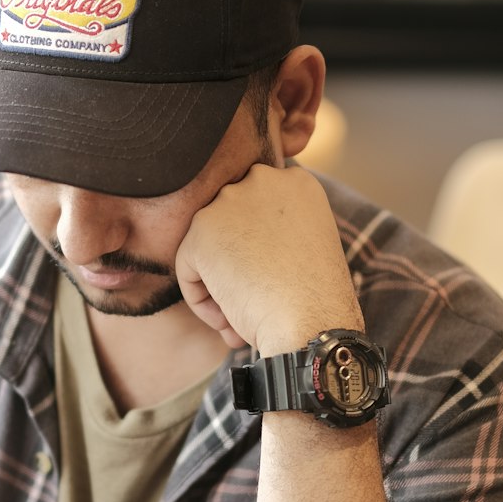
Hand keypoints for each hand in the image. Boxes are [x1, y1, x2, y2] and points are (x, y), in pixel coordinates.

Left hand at [175, 164, 362, 352]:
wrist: (311, 322)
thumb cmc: (315, 300)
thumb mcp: (307, 247)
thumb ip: (275, 230)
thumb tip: (236, 244)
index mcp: (296, 182)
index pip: (257, 210)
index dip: (259, 250)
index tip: (274, 281)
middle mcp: (262, 179)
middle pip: (229, 224)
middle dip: (236, 263)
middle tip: (254, 300)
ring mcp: (230, 200)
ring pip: (207, 246)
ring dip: (219, 284)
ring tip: (241, 318)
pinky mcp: (201, 229)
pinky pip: (188, 268)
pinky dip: (201, 301)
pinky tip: (228, 321)